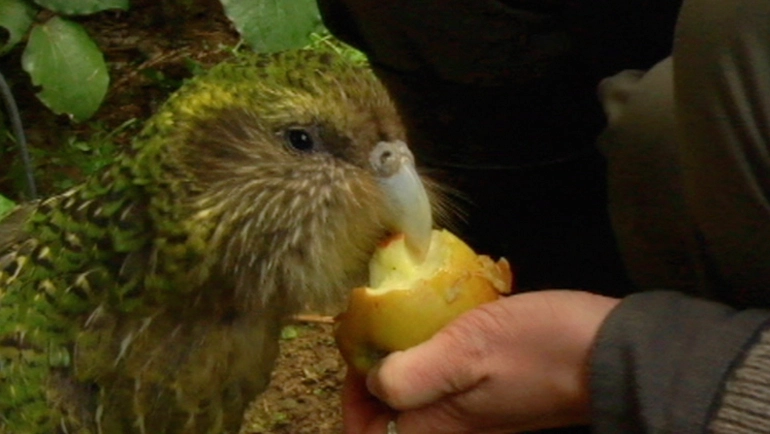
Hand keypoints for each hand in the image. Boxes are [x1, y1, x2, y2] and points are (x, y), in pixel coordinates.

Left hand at [342, 290, 619, 433]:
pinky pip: (445, 373)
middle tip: (376, 324)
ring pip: (416, 389)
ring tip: (402, 312)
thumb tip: (372, 381)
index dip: (352, 400)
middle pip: (390, 412)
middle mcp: (452, 423)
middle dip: (374, 371)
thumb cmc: (539, 348)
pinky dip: (432, 346)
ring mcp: (473, 406)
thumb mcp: (467, 351)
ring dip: (401, 355)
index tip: (358, 354)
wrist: (611, 351)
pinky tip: (440, 313)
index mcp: (440, 424)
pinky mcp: (491, 386)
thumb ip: (412, 373)